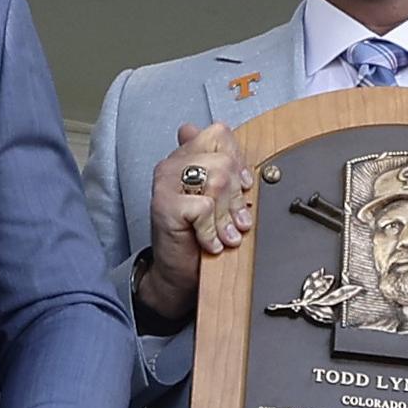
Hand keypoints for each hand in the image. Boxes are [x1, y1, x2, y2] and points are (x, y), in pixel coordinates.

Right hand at [133, 120, 252, 330]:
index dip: (238, 161)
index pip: (219, 135)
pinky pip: (205, 208)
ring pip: (217, 181)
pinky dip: (212, 230)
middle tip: (237, 220)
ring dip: (227, 216)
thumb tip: (227, 137)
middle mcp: (172, 165)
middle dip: (237, 196)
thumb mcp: (215, 198)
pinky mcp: (165, 205)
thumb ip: (222, 168)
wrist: (176, 273)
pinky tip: (210, 242)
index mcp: (185, 156)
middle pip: (224, 161)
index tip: (242, 186)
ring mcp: (165, 183)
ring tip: (226, 233)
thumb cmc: (195, 237)